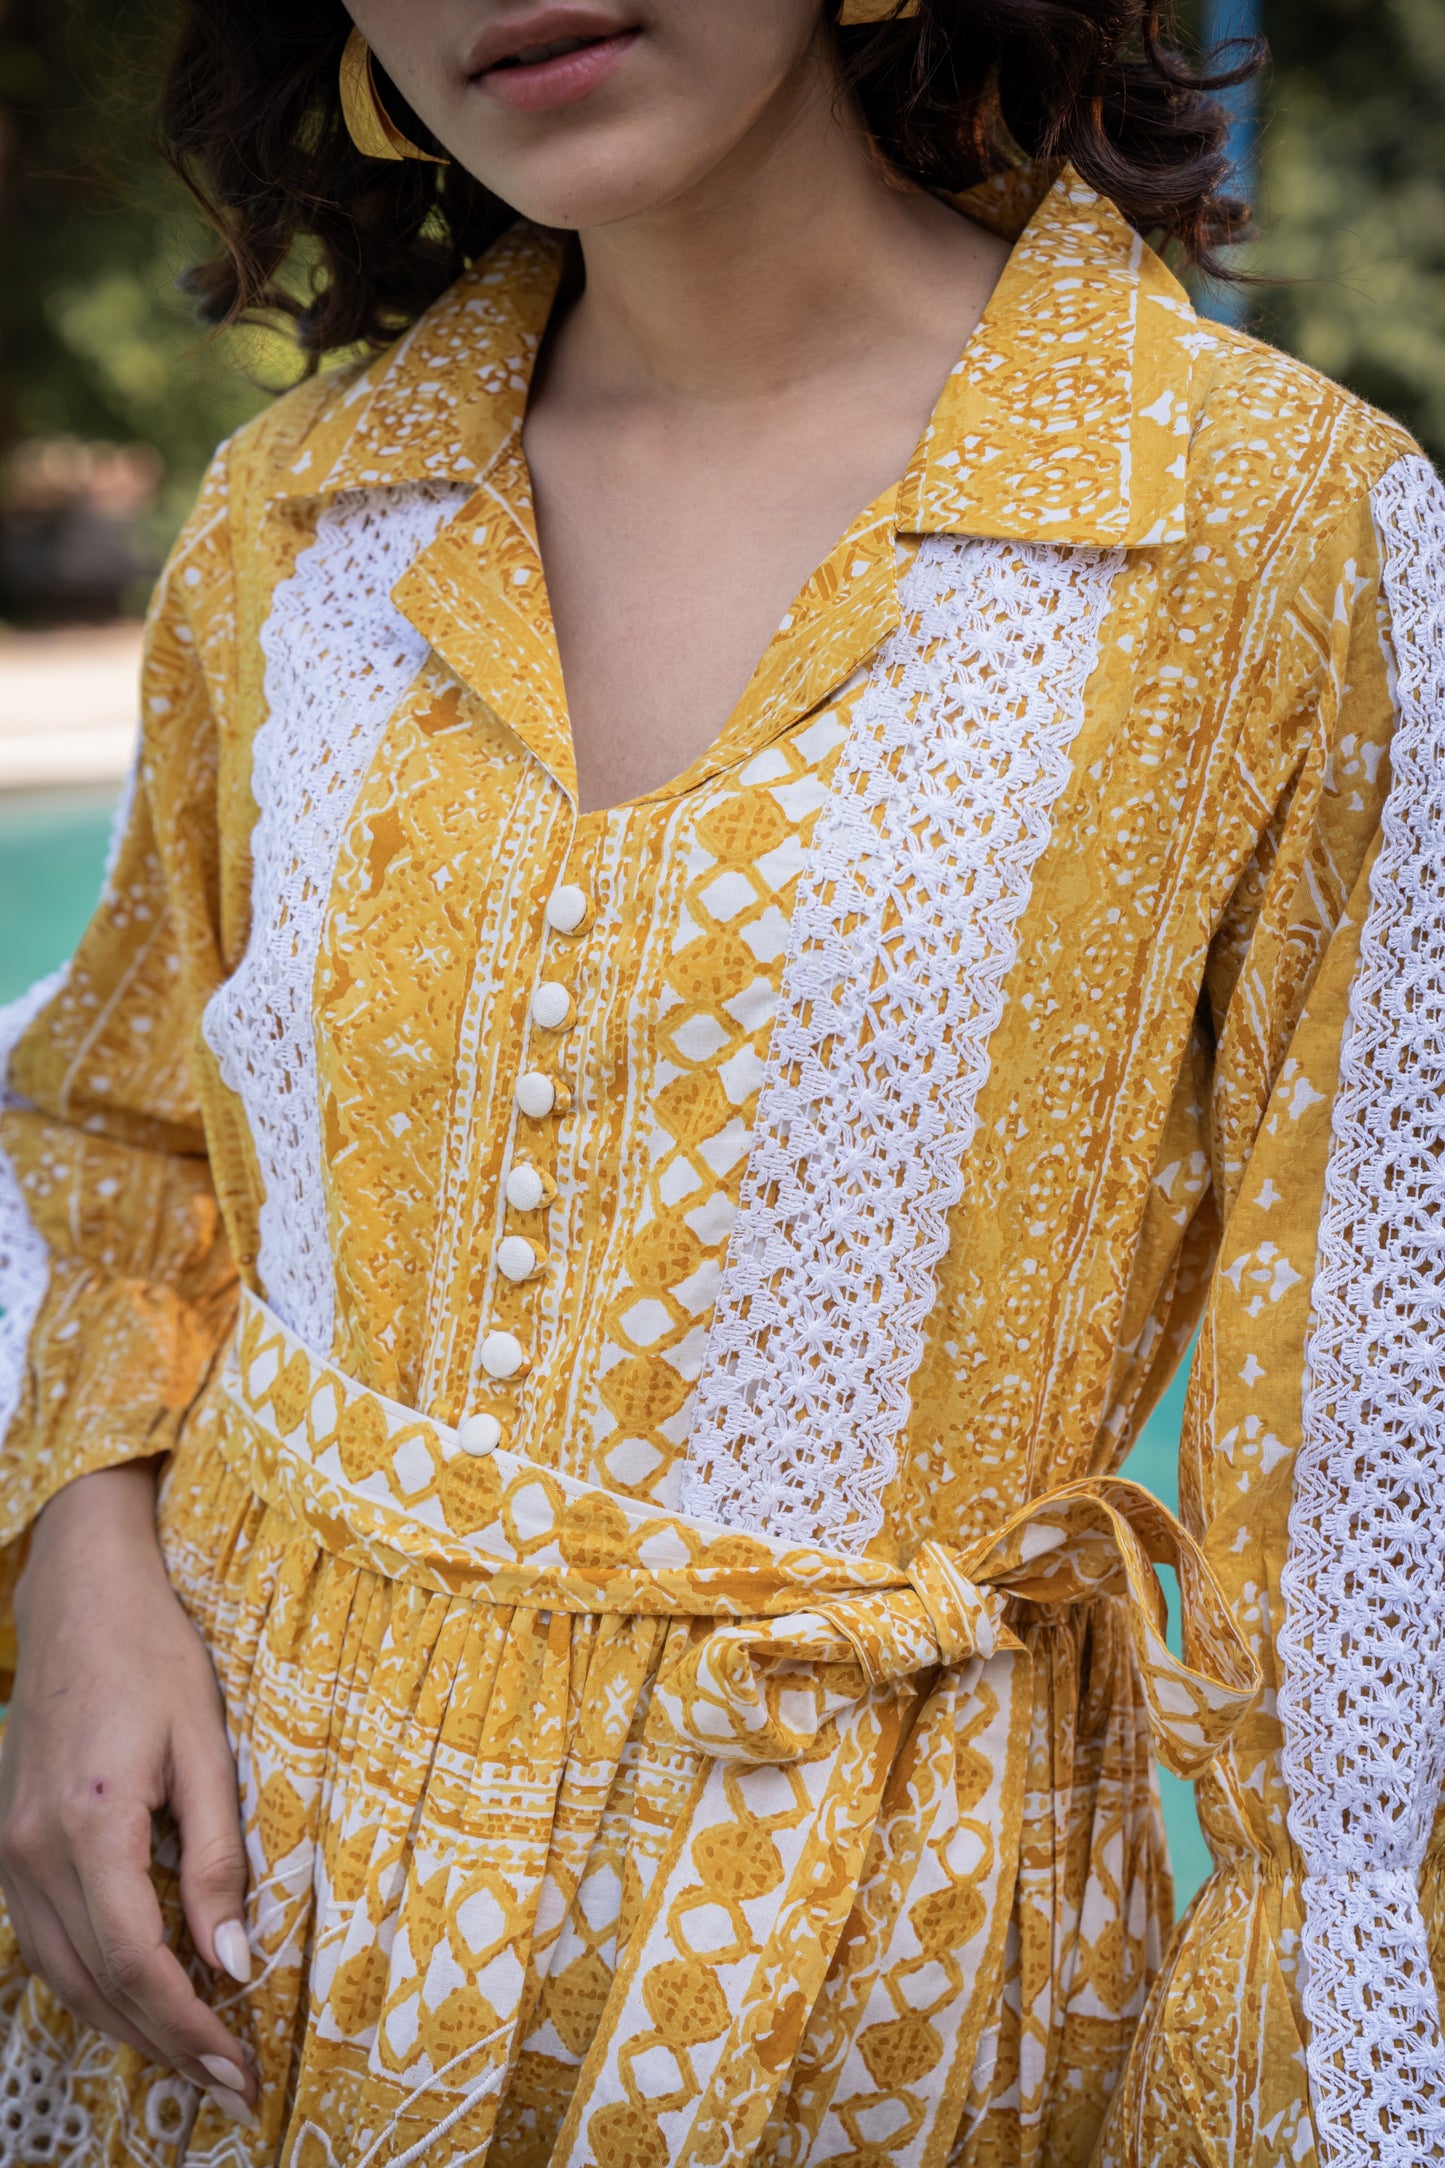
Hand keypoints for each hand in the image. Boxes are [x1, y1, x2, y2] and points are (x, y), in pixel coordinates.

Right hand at [0, 1461, 257, 2124]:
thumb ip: (216, 1857)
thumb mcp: (205, 1746)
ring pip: (62, 1975)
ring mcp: (11, 1851)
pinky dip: (92, 1984)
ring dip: (126, 2026)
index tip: (238, 2072)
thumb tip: (232, 1963)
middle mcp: (33, 1853)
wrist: (79, 1594)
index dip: (186, 2028)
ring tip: (193, 2059)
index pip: (136, 1963)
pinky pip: (47, 1941)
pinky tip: (137, 1996)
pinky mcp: (10, 1843)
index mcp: (89, 1827)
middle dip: (164, 2046)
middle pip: (94, 1986)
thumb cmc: (152, 1655)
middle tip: (230, 2088)